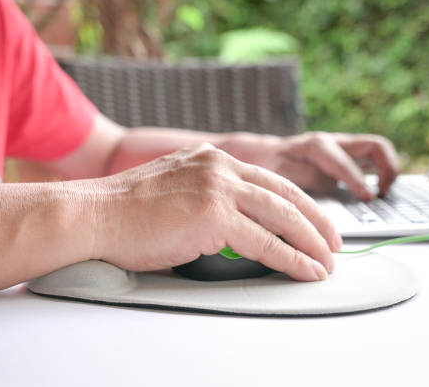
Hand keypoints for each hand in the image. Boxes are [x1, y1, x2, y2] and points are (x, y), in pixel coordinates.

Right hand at [82, 144, 341, 280]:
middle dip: (316, 221)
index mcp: (211, 159)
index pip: (269, 179)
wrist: (94, 214)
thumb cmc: (126, 210)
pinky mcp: (214, 215)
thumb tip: (232, 224)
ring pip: (283, 215)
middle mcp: (220, 166)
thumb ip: (207, 197)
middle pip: (285, 193)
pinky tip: (306, 270)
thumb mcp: (175, 188)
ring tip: (327, 261)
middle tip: (333, 242)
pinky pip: (266, 241)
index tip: (314, 221)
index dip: (299, 202)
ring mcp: (218, 188)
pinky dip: (291, 259)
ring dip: (311, 241)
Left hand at [233, 132, 400, 200]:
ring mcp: (342, 148)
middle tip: (384, 195)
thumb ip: (302, 182)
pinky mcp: (346, 158)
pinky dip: (380, 175)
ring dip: (388, 171)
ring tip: (386, 195)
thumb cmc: (268, 165)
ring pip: (378, 151)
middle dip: (387, 169)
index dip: (357, 181)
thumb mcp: (278, 175)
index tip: (368, 198)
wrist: (261, 154)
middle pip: (376, 146)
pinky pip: (371, 162)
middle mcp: (334, 142)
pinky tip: (376, 195)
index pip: (345, 161)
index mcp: (316, 146)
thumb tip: (325, 194)